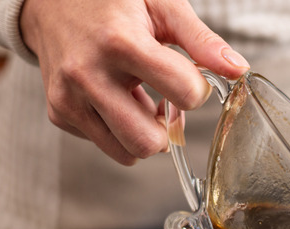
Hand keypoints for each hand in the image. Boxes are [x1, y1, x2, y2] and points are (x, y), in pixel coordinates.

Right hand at [20, 0, 249, 164]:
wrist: (50, 0)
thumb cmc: (113, 0)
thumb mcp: (162, 5)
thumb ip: (202, 41)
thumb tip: (239, 71)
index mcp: (120, 43)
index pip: (184, 93)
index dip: (197, 90)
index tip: (189, 76)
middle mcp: (88, 74)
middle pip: (148, 141)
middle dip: (167, 128)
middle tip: (165, 100)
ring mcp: (68, 98)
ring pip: (127, 153)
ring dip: (144, 133)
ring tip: (140, 97)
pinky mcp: (59, 113)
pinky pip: (106, 144)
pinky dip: (119, 129)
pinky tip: (116, 97)